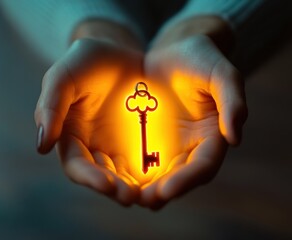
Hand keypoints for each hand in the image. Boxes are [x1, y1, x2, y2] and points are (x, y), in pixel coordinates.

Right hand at [35, 22, 144, 205]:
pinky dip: (154, 175)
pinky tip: (165, 180)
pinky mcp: (142, 142)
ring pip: (126, 175)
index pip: (77, 165)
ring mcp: (120, 146)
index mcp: (73, 137)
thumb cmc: (88, 63)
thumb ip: (51, 106)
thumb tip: (41, 145)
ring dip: (135, 187)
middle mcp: (96, 147)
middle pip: (103, 176)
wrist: (120, 55)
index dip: (89, 177)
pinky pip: (148, 162)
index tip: (106, 184)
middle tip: (130, 196)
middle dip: (115, 188)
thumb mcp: (64, 77)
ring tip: (149, 195)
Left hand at [139, 17, 246, 208]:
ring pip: (157, 175)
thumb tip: (235, 138)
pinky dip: (128, 172)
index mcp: (211, 135)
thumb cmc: (199, 59)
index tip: (167, 190)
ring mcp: (168, 145)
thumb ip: (232, 101)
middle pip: (179, 177)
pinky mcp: (147, 139)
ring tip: (126, 196)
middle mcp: (191, 146)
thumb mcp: (220, 73)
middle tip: (144, 200)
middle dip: (162, 191)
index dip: (187, 179)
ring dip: (143, 189)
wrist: (171, 54)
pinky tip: (113, 178)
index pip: (204, 165)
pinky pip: (137, 160)